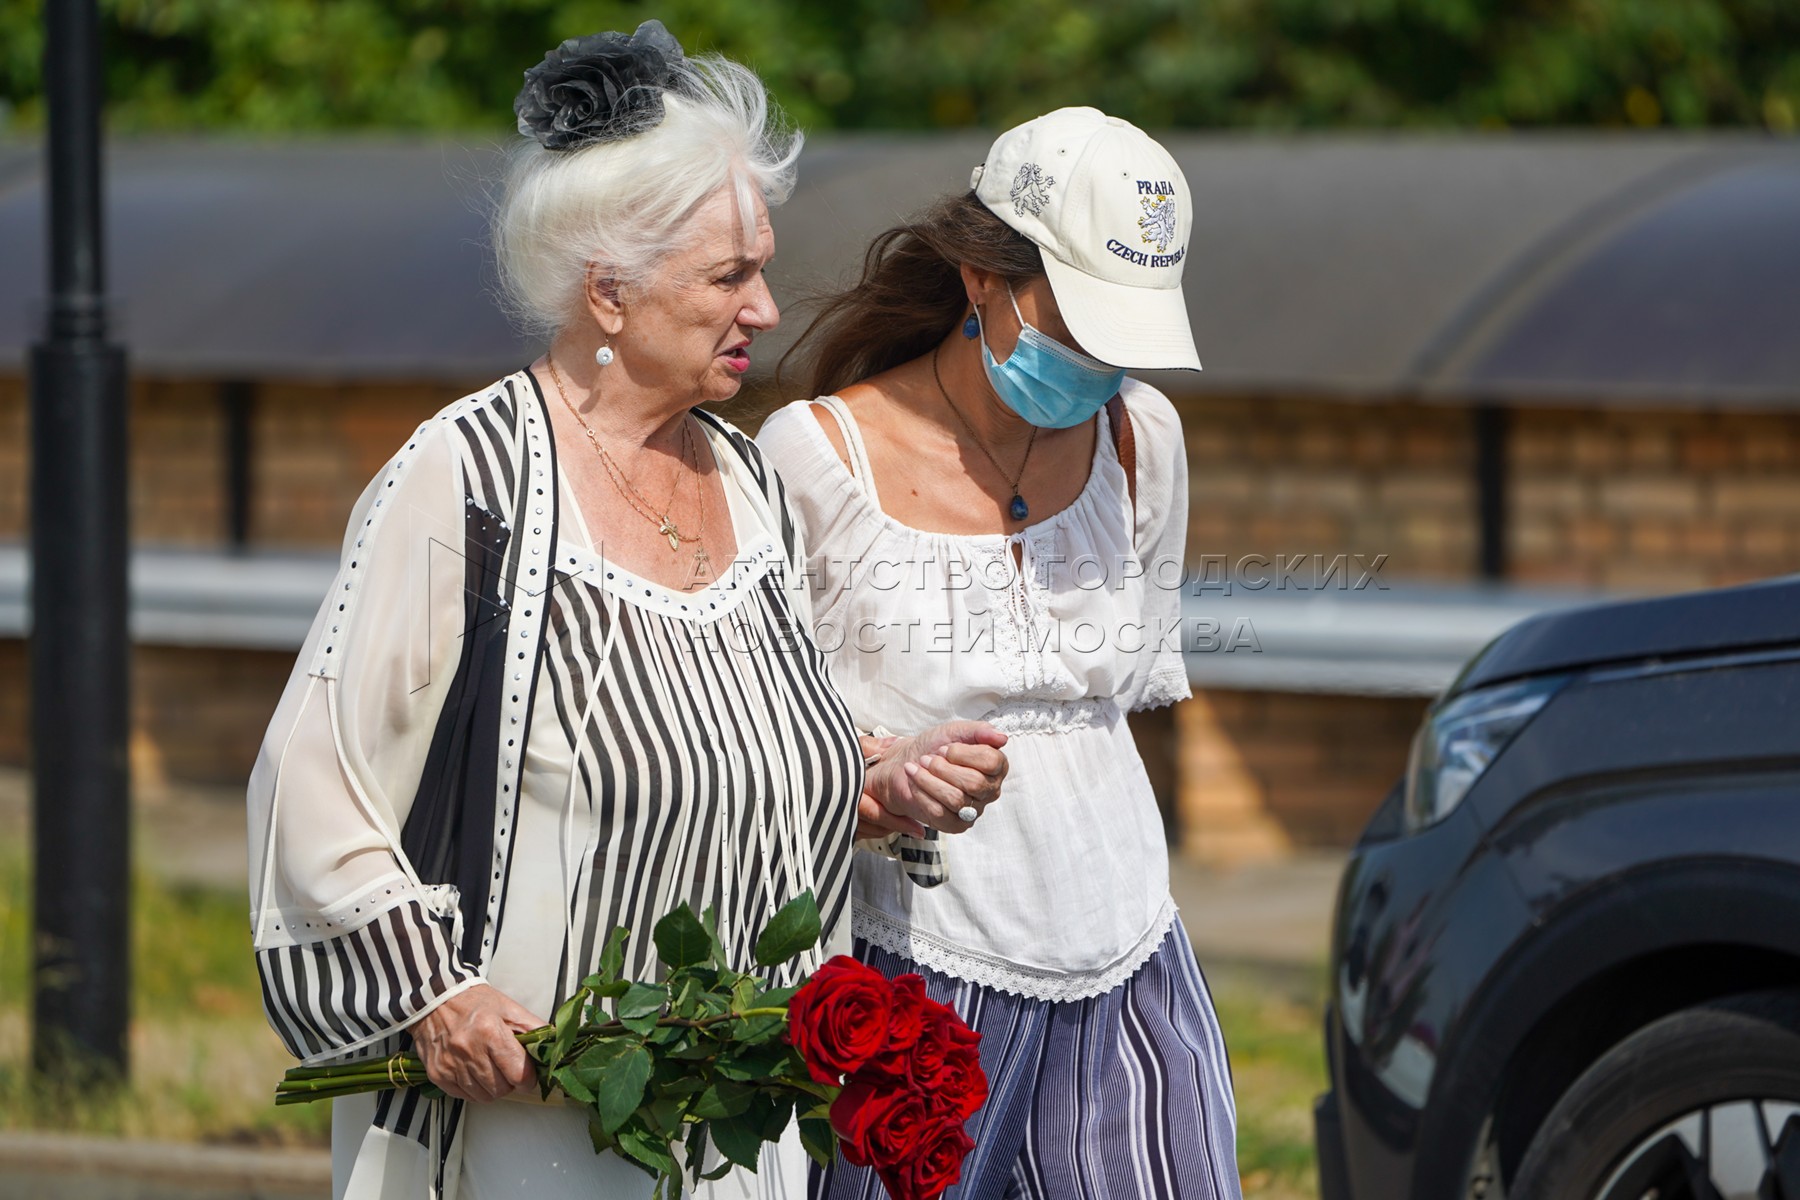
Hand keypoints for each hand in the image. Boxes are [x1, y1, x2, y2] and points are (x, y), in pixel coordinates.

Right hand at [413, 984, 541, 1102]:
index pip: (518, 1073)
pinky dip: (472, 1089)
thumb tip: (553, 1045)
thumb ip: (534, 1028)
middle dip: (510, 1083)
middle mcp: (469, 1049)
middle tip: (507, 1068)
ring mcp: (451, 1064)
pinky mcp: (437, 1074)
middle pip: (501, 1089)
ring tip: (489, 1067)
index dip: (528, 1078)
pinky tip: (473, 1071)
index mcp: (490, 1031)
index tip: (528, 1076)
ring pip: (483, 1096)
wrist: (436, 1000)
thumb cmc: (474, 1003)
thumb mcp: (509, 1008)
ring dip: (491, 1088)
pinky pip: (464, 1096)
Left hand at [863, 720, 1008, 835]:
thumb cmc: (935, 747)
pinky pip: (940, 814)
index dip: (963, 753)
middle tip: (928, 759)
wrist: (909, 762)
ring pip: (955, 799)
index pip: (991, 762)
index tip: (946, 748)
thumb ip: (979, 731)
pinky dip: (922, 794)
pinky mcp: (955, 825)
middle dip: (943, 768)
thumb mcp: (955, 731)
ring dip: (929, 780)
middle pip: (974, 783)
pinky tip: (915, 783)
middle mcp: (989, 790)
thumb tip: (1001, 737)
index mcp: (996, 766)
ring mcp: (974, 810)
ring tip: (918, 768)